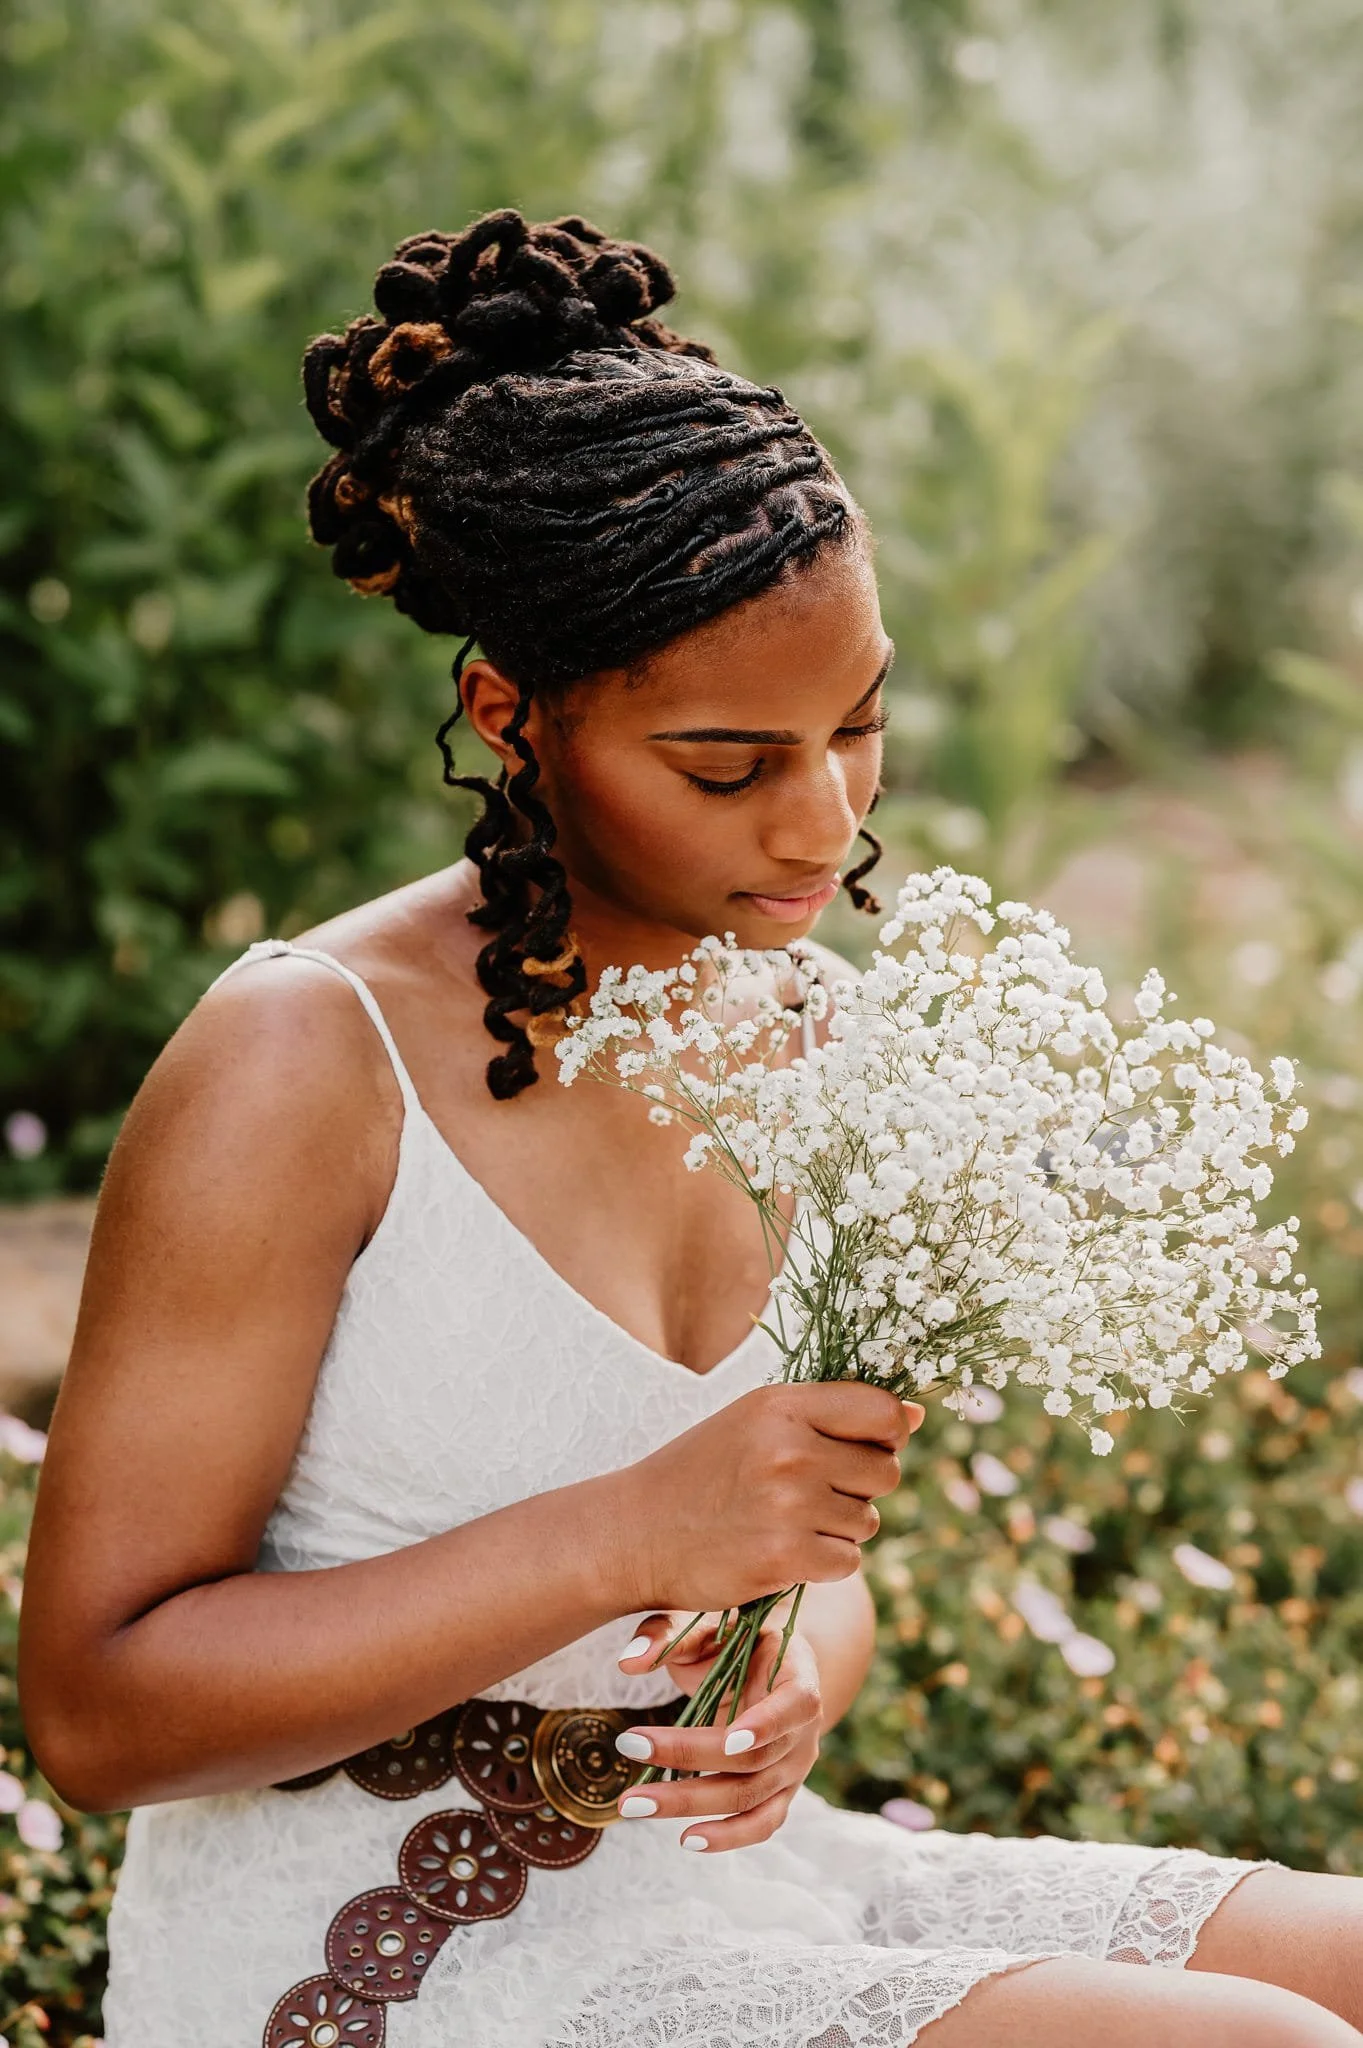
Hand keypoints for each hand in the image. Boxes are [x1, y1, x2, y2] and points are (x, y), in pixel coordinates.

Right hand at [611, 1383, 924, 1615]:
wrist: (637, 1531)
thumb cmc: (704, 1472)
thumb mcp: (756, 1421)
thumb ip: (832, 1415)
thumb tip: (915, 1418)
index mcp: (782, 1404)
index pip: (884, 1411)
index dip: (888, 1434)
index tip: (861, 1448)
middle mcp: (789, 1449)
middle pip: (886, 1472)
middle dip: (860, 1488)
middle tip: (809, 1494)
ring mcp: (788, 1504)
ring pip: (867, 1521)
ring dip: (838, 1529)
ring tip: (785, 1521)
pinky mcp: (785, 1556)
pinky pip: (848, 1562)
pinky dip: (823, 1564)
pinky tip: (782, 1551)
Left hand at [612, 1611, 822, 1851]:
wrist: (766, 1665)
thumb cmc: (735, 1639)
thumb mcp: (709, 1623)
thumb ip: (670, 1634)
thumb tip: (627, 1661)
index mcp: (799, 1676)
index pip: (794, 1705)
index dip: (767, 1724)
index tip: (729, 1738)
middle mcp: (804, 1730)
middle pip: (754, 1758)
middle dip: (690, 1756)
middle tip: (630, 1744)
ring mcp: (793, 1768)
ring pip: (748, 1797)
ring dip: (690, 1802)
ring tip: (634, 1802)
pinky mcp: (778, 1795)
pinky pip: (760, 1824)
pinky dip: (728, 1838)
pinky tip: (686, 1838)